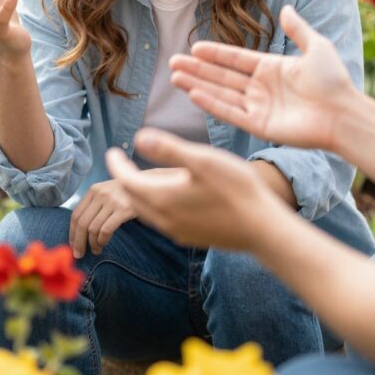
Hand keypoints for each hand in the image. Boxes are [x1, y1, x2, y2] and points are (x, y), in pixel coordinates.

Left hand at [69, 180, 135, 257]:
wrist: (150, 183)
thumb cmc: (126, 193)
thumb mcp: (107, 192)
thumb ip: (94, 205)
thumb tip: (79, 230)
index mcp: (94, 190)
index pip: (76, 214)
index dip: (72, 233)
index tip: (72, 245)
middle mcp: (101, 194)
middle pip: (82, 223)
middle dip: (79, 242)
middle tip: (79, 254)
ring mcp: (112, 201)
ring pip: (93, 228)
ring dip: (92, 244)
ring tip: (95, 250)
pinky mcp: (124, 209)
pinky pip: (106, 230)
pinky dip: (102, 240)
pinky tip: (104, 244)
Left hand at [105, 129, 286, 250]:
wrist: (263, 229)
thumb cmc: (237, 189)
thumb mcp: (202, 160)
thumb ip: (168, 148)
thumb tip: (138, 137)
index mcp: (162, 197)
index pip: (127, 180)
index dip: (117, 164)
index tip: (111, 152)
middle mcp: (164, 219)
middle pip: (132, 198)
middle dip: (124, 180)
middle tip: (121, 163)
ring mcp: (177, 231)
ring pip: (146, 212)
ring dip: (138, 195)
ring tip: (140, 179)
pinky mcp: (191, 237)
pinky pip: (161, 221)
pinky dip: (154, 206)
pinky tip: (167, 198)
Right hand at [170, 5, 356, 150]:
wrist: (344, 113)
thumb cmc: (334, 81)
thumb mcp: (316, 47)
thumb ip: (298, 29)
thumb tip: (287, 8)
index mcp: (273, 69)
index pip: (237, 60)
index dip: (216, 54)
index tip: (195, 48)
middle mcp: (262, 88)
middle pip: (223, 77)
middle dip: (198, 70)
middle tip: (173, 62)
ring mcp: (259, 107)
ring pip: (222, 94)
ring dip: (198, 85)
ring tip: (175, 77)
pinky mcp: (260, 126)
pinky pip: (231, 113)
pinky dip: (212, 104)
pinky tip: (194, 94)